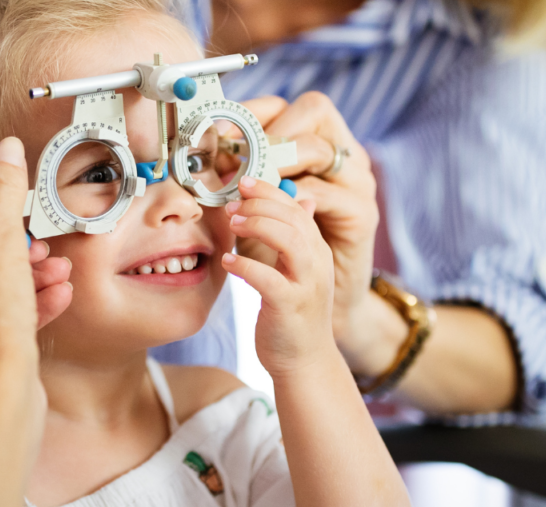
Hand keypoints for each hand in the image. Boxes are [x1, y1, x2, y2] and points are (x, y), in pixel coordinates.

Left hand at [220, 175, 335, 377]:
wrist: (305, 363)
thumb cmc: (294, 316)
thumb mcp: (299, 271)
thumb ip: (297, 237)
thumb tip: (300, 200)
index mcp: (317, 250)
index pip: (297, 208)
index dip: (270, 191)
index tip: (244, 182)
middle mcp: (317, 263)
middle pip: (294, 218)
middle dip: (260, 204)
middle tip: (232, 204)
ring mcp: (307, 284)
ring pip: (289, 240)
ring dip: (258, 225)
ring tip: (232, 224)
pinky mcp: (291, 306)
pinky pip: (269, 279)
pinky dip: (247, 266)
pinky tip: (228, 262)